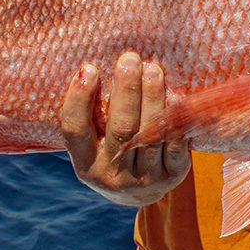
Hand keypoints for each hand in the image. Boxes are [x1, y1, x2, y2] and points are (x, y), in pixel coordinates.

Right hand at [60, 51, 190, 205]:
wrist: (139, 191)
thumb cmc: (110, 149)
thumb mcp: (93, 141)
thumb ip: (91, 113)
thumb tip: (92, 65)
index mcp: (85, 165)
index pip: (75, 130)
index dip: (79, 99)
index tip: (88, 68)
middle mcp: (112, 176)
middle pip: (120, 129)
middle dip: (126, 90)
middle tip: (130, 59)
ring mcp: (143, 179)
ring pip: (150, 134)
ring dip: (152, 97)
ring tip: (152, 70)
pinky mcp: (171, 176)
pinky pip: (174, 143)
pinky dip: (174, 119)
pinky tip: (174, 96)